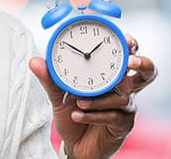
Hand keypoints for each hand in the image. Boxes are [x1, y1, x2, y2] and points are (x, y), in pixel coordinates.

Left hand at [29, 34, 157, 158]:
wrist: (74, 144)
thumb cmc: (72, 113)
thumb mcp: (58, 95)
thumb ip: (49, 79)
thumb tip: (34, 61)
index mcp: (110, 75)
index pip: (125, 56)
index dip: (130, 46)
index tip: (125, 38)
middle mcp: (122, 88)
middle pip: (146, 72)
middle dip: (141, 63)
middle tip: (129, 62)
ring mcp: (126, 107)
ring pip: (123, 97)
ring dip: (99, 99)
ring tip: (78, 102)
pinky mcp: (123, 124)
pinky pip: (113, 116)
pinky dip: (93, 115)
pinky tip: (77, 115)